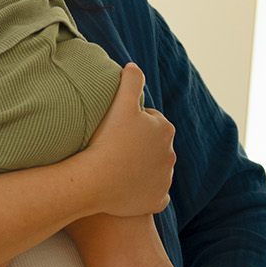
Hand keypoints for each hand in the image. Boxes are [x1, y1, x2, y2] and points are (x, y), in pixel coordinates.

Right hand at [79, 63, 174, 217]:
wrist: (95, 181)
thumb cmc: (106, 139)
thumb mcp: (119, 102)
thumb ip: (130, 80)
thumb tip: (133, 66)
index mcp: (165, 129)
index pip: (148, 120)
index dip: (129, 122)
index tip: (114, 128)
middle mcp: (171, 154)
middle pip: (151, 145)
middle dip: (138, 145)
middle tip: (113, 146)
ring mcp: (164, 180)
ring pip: (153, 169)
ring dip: (140, 167)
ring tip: (117, 167)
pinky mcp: (156, 200)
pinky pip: (153, 195)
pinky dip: (143, 192)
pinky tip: (128, 190)